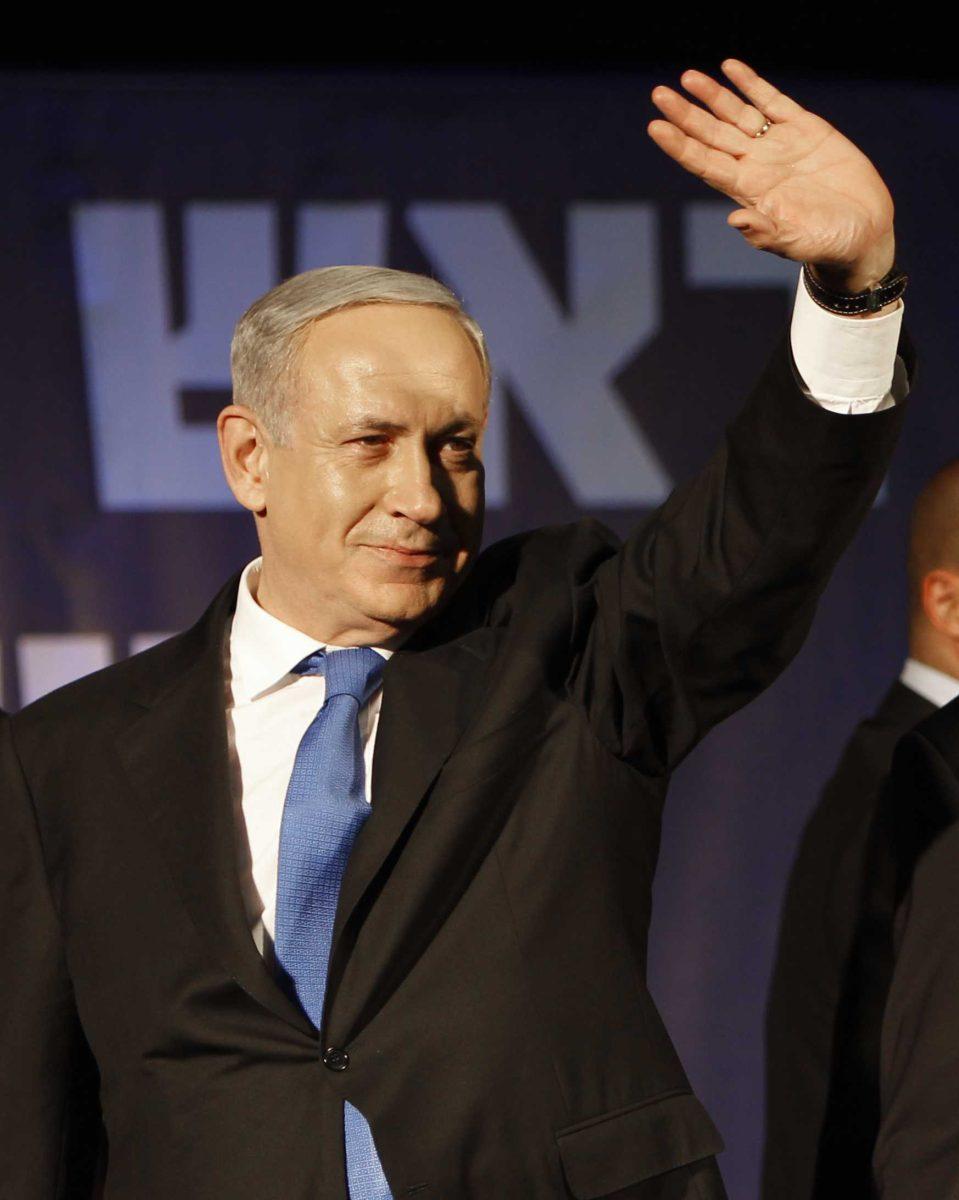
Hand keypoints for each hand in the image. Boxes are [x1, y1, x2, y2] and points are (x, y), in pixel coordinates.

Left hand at [647, 60, 894, 292]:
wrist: (863, 233)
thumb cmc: (826, 245)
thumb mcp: (796, 241)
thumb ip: (766, 233)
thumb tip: (736, 221)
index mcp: (749, 191)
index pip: (704, 163)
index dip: (679, 145)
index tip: (655, 126)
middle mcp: (757, 165)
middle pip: (712, 135)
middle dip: (686, 114)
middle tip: (659, 94)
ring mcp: (779, 145)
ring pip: (736, 114)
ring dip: (713, 95)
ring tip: (688, 77)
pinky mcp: (806, 129)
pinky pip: (772, 101)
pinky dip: (751, 83)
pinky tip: (731, 68)